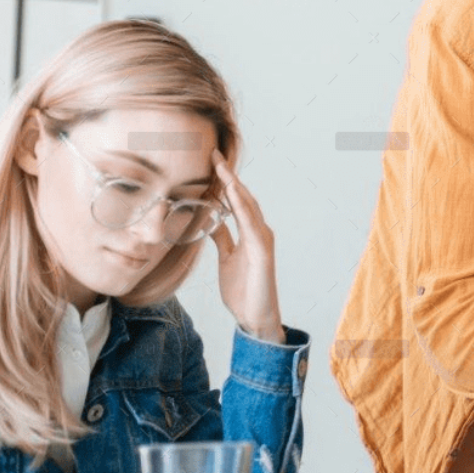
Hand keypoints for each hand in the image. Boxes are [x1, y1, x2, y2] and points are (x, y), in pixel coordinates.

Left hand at [209, 152, 284, 343]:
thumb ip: (223, 237)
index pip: (235, 201)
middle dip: (228, 176)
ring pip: (248, 207)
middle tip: (214, 155)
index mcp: (249, 232)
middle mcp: (258, 231)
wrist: (255, 317)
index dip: (223, 181)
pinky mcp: (263, 252)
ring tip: (222, 168)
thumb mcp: (227, 258)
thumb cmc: (243, 290)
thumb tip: (212, 220)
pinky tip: (234, 196)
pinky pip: (252, 226)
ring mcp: (263, 240)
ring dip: (235, 187)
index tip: (210, 161)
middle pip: (242, 198)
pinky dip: (243, 209)